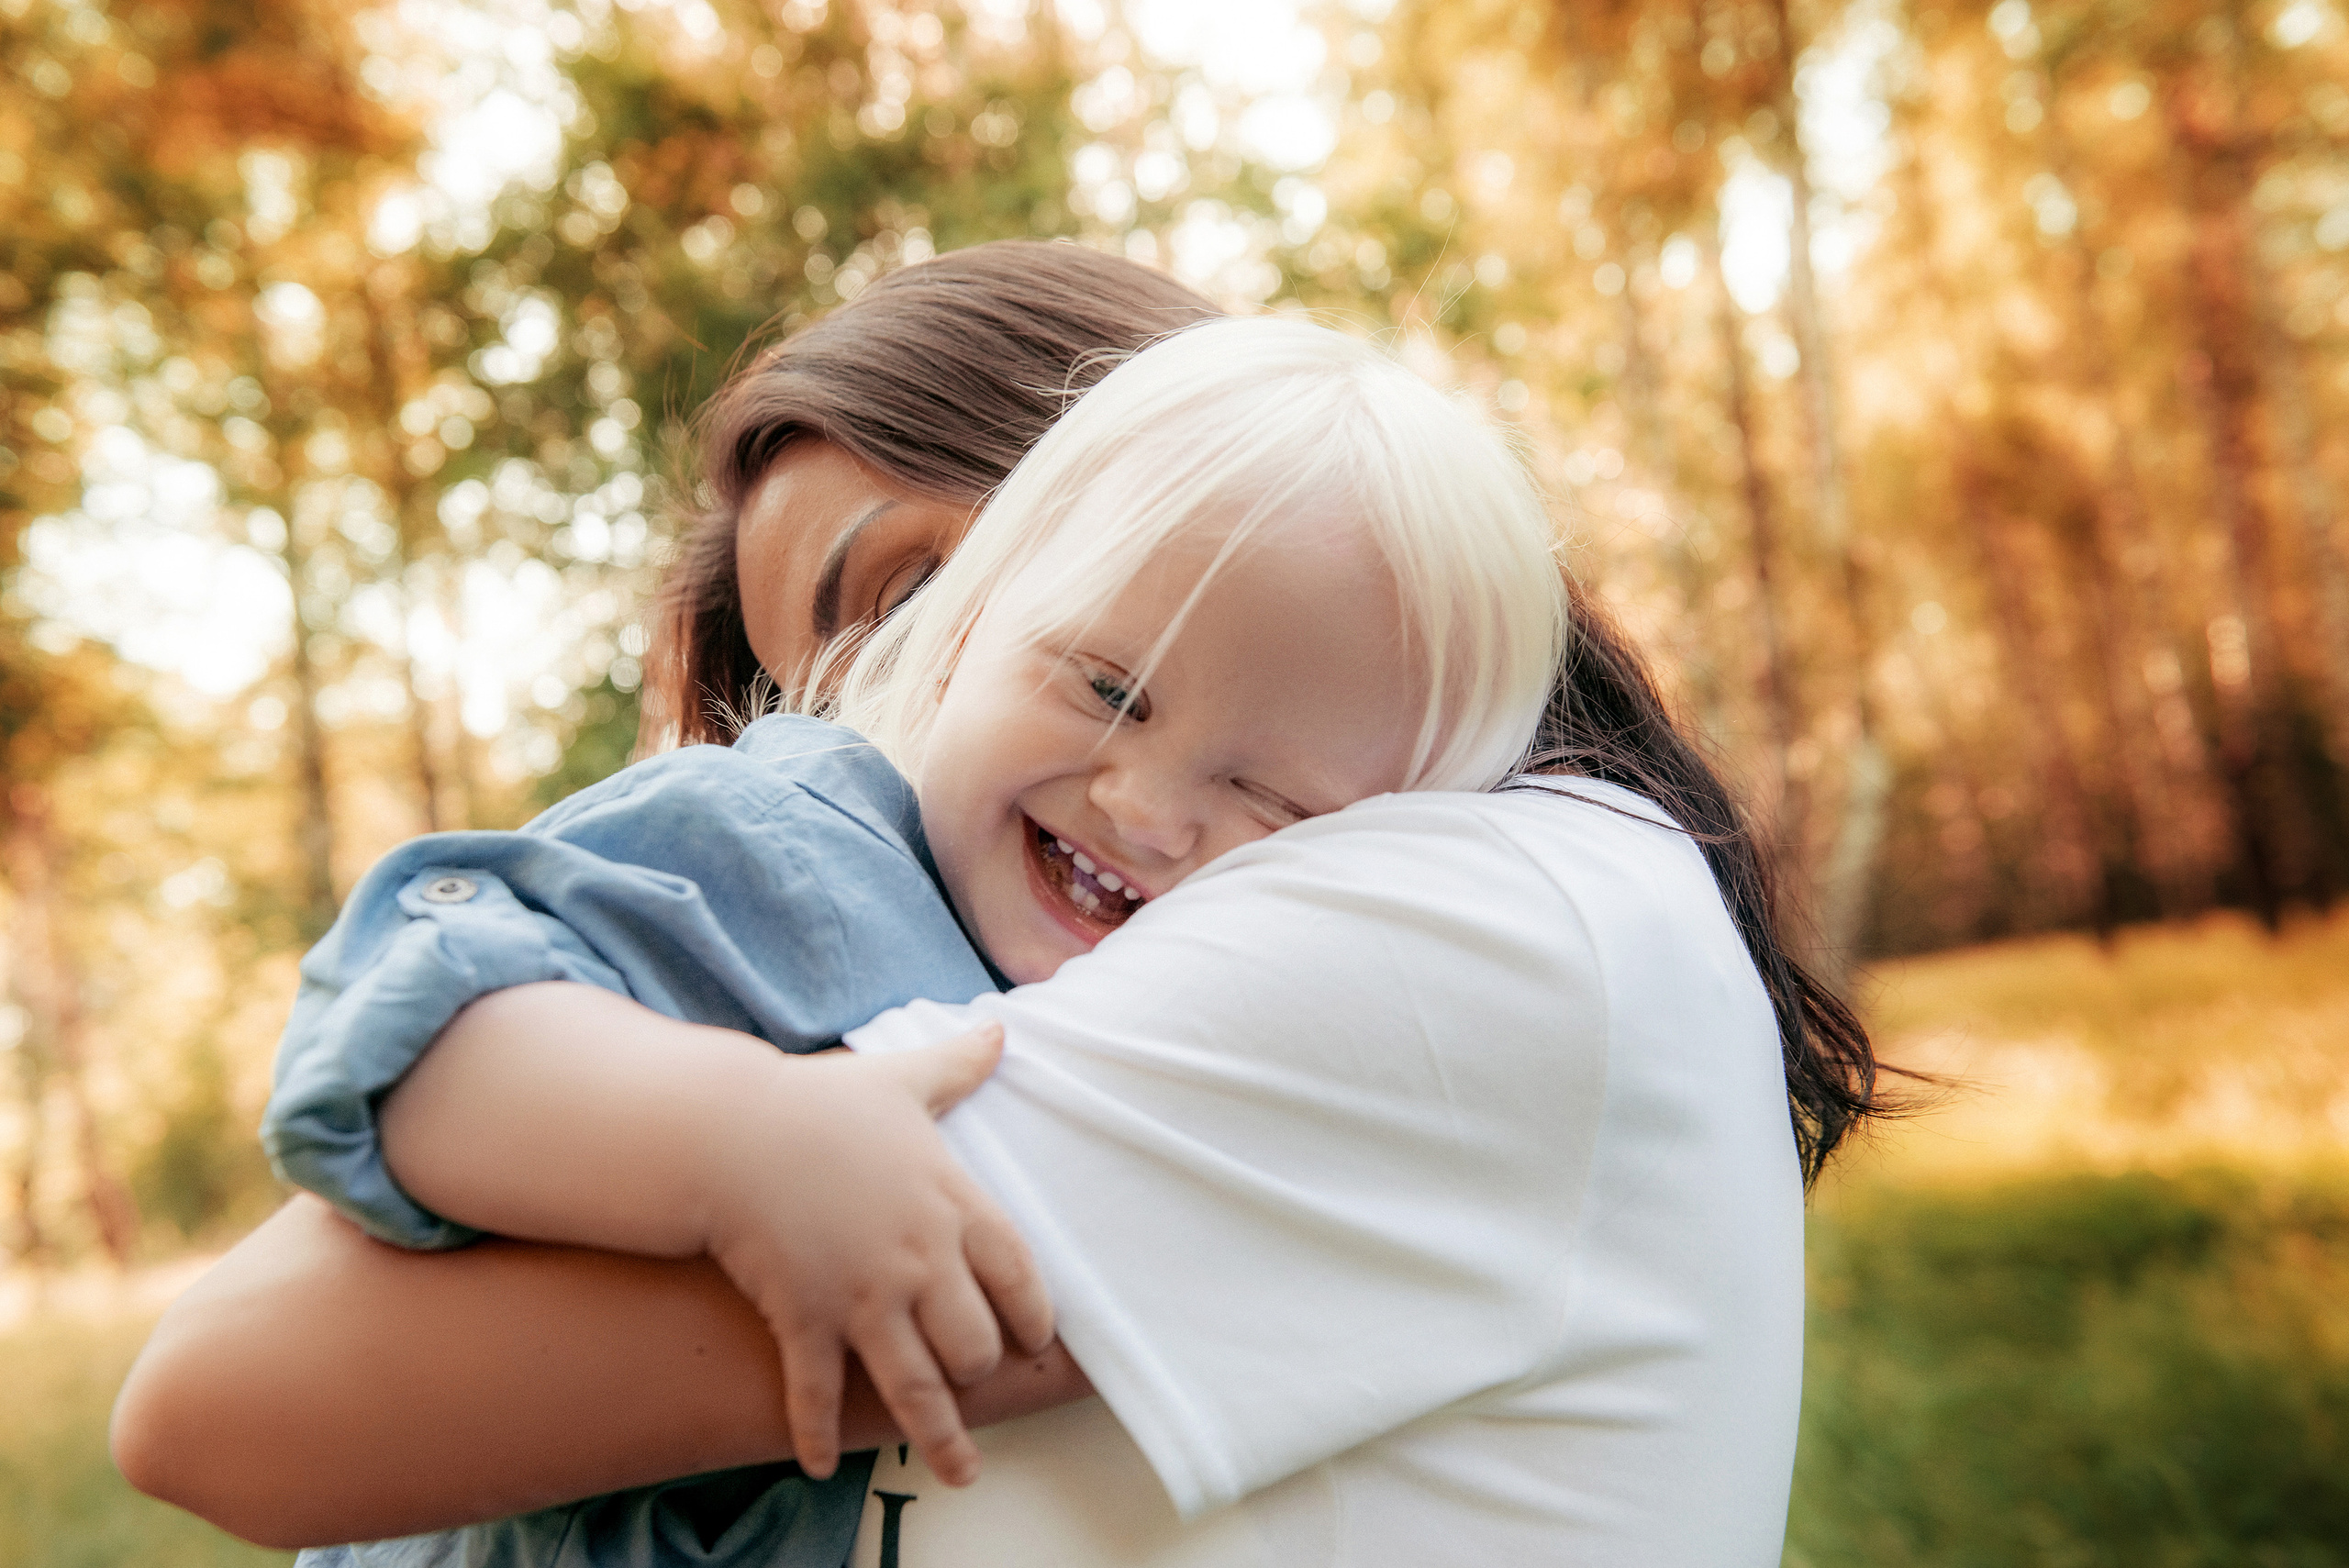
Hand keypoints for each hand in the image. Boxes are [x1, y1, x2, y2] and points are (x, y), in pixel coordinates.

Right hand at [691, 1021, 1052, 1486]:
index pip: (1019, 1275)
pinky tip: (818, 1466)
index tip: (1036, 1340)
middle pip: (973, 1344)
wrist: (728, 1131)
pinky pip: (818, 1394)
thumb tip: (1001, 1029)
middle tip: (974, 1382)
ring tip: (961, 1476)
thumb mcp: (899, 1079)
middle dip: (978, 1372)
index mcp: (951, 1203)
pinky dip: (817, 1434)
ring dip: (940, 1439)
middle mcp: (918, 1261)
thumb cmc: (816, 1104)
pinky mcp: (804, 1320)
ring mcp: (862, 1297)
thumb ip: (957, 1066)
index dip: (1033, 1316)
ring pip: (916, 1388)